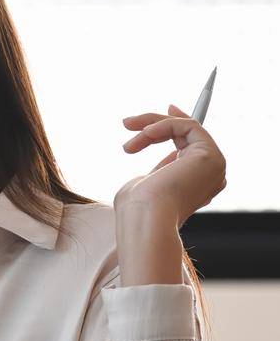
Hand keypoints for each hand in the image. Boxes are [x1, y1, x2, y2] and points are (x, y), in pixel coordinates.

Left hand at [114, 104, 226, 226]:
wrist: (145, 220)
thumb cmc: (137, 211)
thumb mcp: (146, 185)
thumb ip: (159, 171)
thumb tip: (166, 162)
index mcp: (197, 184)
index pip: (188, 146)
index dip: (173, 127)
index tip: (151, 120)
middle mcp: (211, 174)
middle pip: (186, 133)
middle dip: (154, 122)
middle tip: (126, 122)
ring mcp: (214, 165)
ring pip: (186, 126)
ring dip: (152, 125)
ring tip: (128, 135)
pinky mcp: (211, 155)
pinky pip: (188, 126)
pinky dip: (163, 125)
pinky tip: (144, 134)